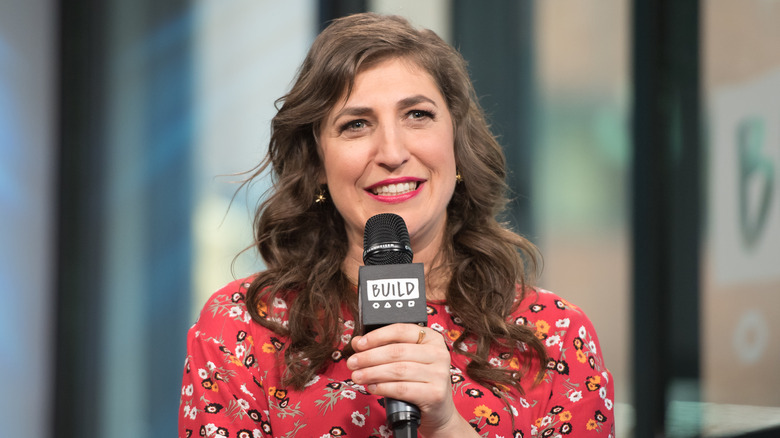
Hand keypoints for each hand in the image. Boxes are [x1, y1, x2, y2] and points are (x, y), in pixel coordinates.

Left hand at [347, 324, 476, 436]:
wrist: (438, 411)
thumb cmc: (419, 381)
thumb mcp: (405, 360)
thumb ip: (383, 348)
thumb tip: (357, 342)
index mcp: (432, 338)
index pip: (401, 330)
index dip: (377, 336)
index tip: (358, 344)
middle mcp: (439, 353)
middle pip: (396, 351)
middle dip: (369, 357)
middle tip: (352, 363)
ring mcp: (439, 374)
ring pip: (398, 370)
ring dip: (372, 373)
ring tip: (357, 376)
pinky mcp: (435, 394)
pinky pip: (402, 389)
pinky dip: (383, 388)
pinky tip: (372, 387)